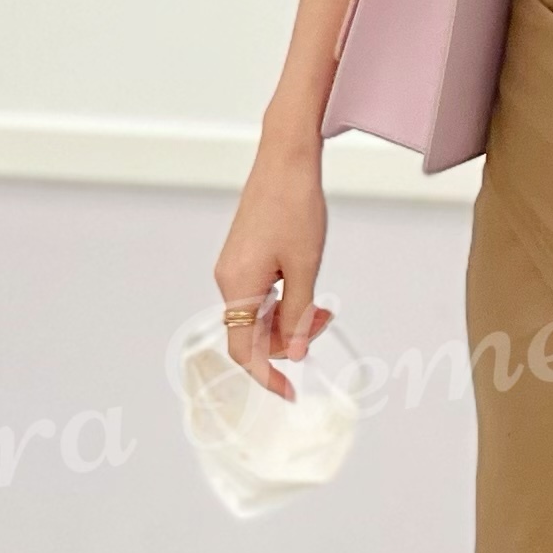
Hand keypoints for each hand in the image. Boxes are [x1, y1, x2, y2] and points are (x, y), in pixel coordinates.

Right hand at [213, 134, 333, 400]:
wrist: (286, 159)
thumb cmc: (295, 205)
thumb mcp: (306, 268)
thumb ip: (298, 315)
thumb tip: (293, 354)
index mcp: (239, 286)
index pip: (244, 350)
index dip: (266, 376)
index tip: (288, 393)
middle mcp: (228, 280)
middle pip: (253, 334)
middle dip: (288, 340)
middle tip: (324, 322)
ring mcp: (234, 267)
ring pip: (260, 314)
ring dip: (290, 319)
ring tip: (323, 305)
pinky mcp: (243, 256)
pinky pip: (260, 295)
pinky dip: (284, 301)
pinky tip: (307, 290)